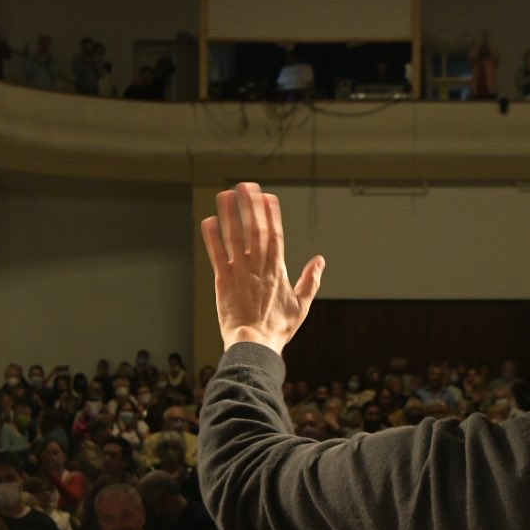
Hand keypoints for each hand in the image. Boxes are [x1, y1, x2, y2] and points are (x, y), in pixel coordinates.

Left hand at [200, 182, 325, 353]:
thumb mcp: (301, 305)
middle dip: (250, 205)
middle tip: (246, 185)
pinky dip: (212, 237)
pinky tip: (209, 221)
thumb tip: (320, 261)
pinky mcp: (223, 281)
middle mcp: (258, 266)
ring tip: (225, 194)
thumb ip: (310, 280)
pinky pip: (217, 254)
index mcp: (277, 269)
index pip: (275, 234)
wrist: (255, 344)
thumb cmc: (278, 328)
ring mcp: (239, 272)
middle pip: (254, 229)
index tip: (267, 196)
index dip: (271, 213)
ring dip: (230, 214)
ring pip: (234, 236)